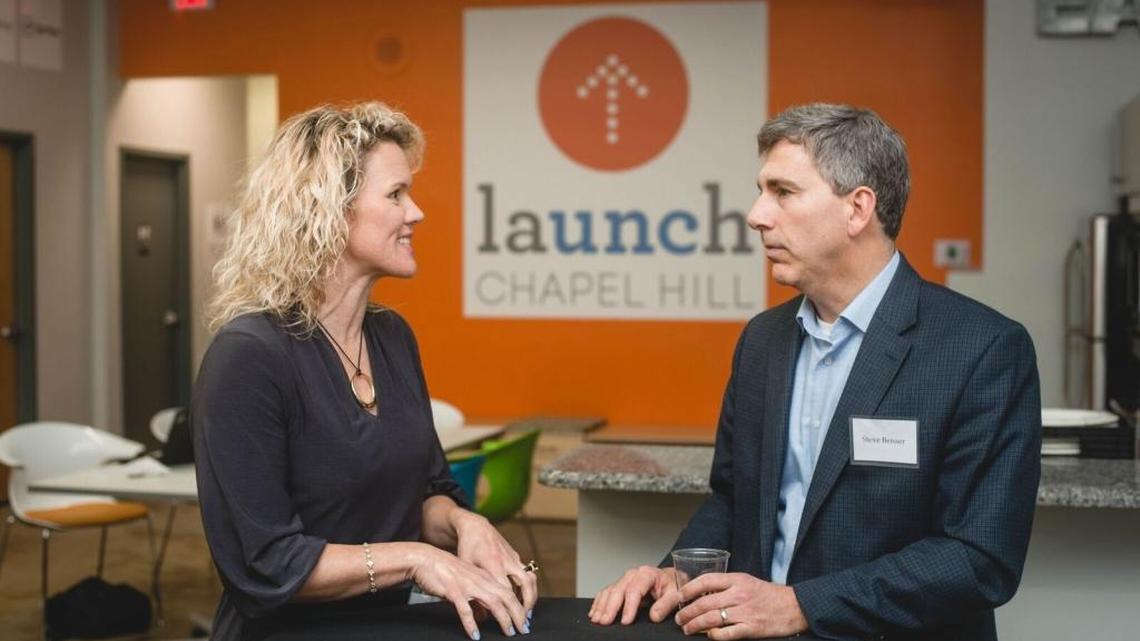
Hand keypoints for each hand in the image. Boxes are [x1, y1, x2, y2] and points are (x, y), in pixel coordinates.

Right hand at [410, 545, 529, 639]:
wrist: (425, 559)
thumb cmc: (445, 570)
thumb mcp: (466, 582)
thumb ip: (477, 597)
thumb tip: (484, 616)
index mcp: (485, 576)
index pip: (508, 591)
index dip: (519, 606)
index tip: (524, 620)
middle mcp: (480, 579)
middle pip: (506, 597)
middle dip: (517, 614)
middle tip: (523, 629)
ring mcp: (468, 584)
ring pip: (492, 602)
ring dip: (503, 619)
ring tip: (508, 632)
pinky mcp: (453, 590)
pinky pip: (465, 610)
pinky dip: (471, 623)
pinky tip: (475, 634)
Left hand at [451, 509, 538, 614]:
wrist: (475, 526)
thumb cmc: (467, 547)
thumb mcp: (465, 570)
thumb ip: (472, 592)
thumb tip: (479, 618)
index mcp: (493, 565)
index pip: (507, 590)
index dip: (512, 607)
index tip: (513, 621)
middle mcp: (507, 561)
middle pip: (526, 584)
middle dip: (529, 603)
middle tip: (526, 619)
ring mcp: (513, 557)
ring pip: (530, 578)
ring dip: (532, 595)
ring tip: (527, 611)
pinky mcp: (515, 555)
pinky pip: (525, 573)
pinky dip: (527, 586)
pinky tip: (521, 597)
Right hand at [589, 566, 679, 624]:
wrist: (671, 577)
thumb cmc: (672, 585)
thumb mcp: (675, 594)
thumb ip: (665, 604)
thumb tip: (654, 616)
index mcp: (647, 574)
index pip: (634, 590)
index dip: (629, 607)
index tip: (625, 621)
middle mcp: (633, 574)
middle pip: (618, 590)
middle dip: (610, 608)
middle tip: (605, 622)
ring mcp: (625, 579)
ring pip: (609, 591)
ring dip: (601, 606)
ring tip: (597, 619)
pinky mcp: (620, 585)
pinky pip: (606, 592)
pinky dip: (599, 602)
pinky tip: (594, 612)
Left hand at [674, 572, 807, 638]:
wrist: (794, 606)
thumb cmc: (768, 594)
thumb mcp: (746, 581)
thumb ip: (726, 585)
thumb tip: (702, 592)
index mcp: (737, 580)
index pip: (705, 581)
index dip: (688, 589)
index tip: (678, 597)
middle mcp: (739, 594)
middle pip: (704, 603)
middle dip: (687, 612)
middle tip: (679, 619)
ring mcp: (745, 612)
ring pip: (711, 618)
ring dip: (695, 625)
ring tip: (688, 629)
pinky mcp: (752, 628)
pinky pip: (727, 633)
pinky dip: (714, 635)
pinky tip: (709, 635)